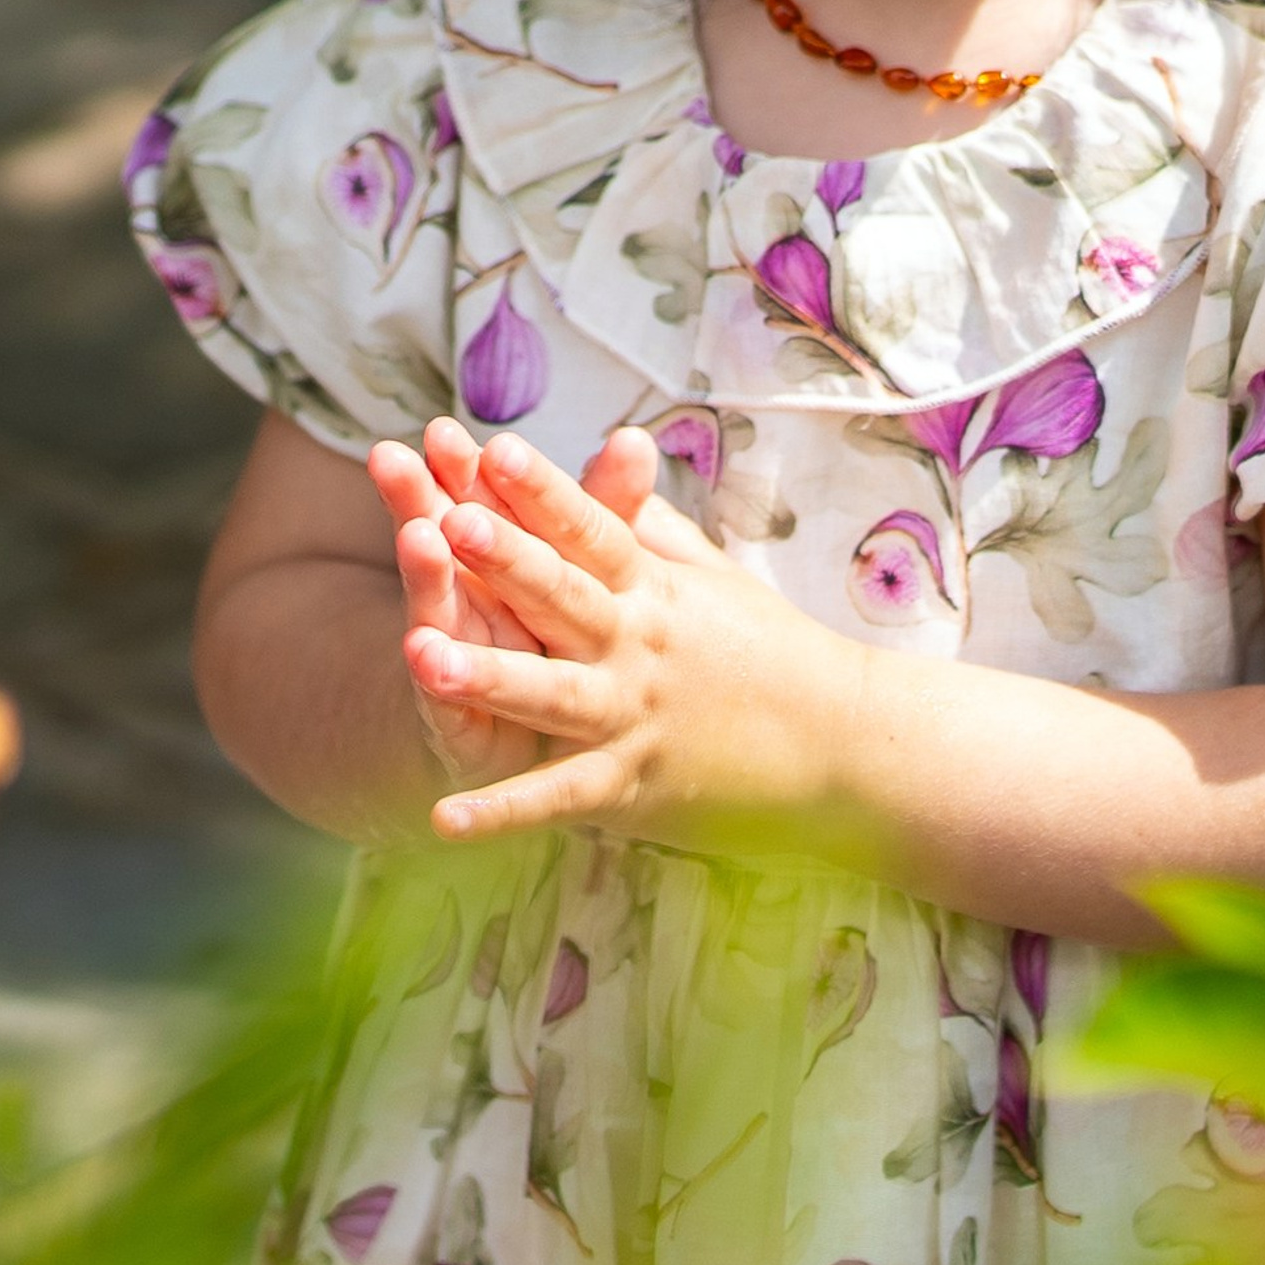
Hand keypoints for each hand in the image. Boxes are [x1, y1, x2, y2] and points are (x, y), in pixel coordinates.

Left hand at [395, 426, 847, 846]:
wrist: (848, 745)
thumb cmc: (775, 653)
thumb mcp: (714, 576)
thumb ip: (649, 521)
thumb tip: (616, 448)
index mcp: (653, 590)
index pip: (591, 530)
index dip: (541, 490)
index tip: (493, 447)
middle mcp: (639, 646)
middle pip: (561, 597)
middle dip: (503, 560)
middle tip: (442, 520)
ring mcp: (633, 716)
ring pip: (549, 694)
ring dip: (485, 676)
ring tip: (417, 658)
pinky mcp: (631, 786)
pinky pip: (557, 798)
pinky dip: (502, 813)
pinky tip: (441, 817)